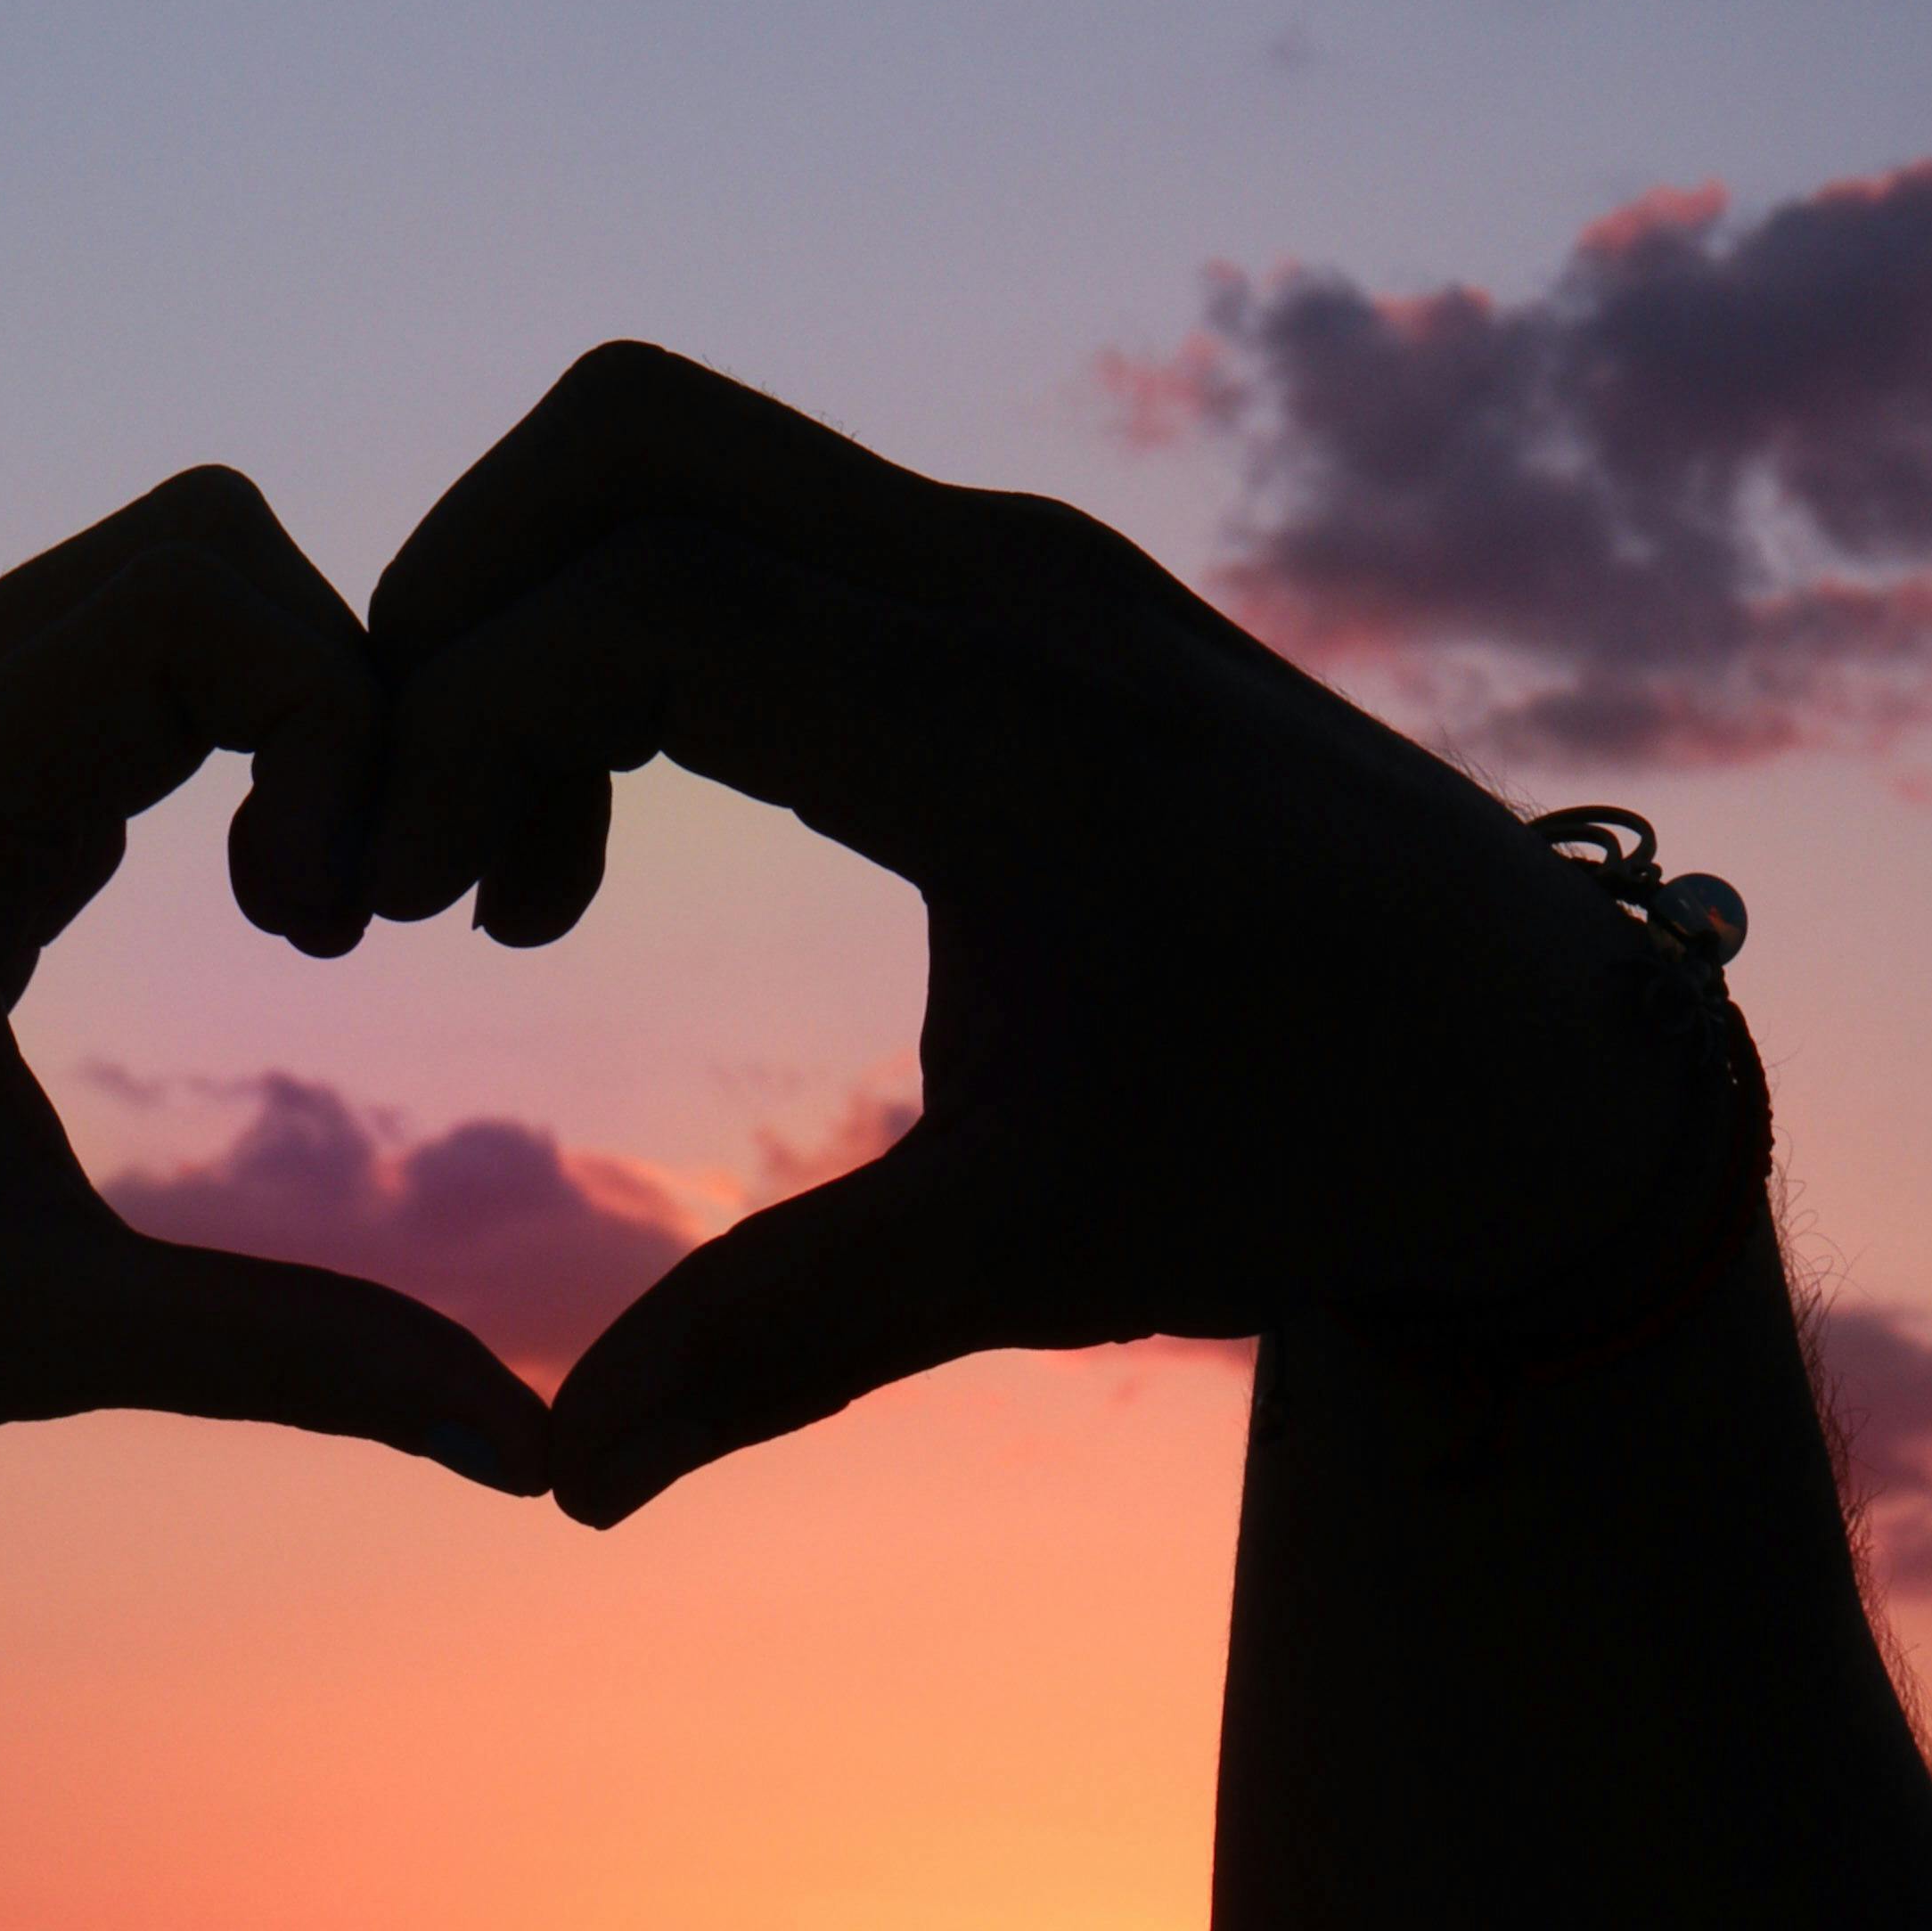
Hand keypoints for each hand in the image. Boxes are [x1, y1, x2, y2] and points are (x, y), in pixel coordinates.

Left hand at [0, 470, 549, 1619]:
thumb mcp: (40, 1345)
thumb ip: (302, 1364)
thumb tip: (535, 1463)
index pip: (199, 593)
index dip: (341, 721)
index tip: (336, 935)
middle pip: (203, 545)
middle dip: (343, 699)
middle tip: (344, 922)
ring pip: (167, 582)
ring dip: (290, 719)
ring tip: (304, 928)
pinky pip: (115, 660)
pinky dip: (229, 742)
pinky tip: (255, 917)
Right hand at [239, 347, 1717, 1527]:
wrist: (1538, 1058)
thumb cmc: (1303, 1156)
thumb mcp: (1040, 1260)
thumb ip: (778, 1343)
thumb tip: (560, 1488)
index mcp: (1012, 744)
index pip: (641, 608)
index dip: (455, 726)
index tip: (393, 908)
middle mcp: (1013, 589)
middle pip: (624, 442)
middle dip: (448, 605)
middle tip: (408, 837)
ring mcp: (1024, 553)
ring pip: (681, 452)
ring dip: (537, 610)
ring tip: (516, 872)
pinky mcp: (1025, 570)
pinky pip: (761, 509)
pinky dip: (633, 615)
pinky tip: (622, 827)